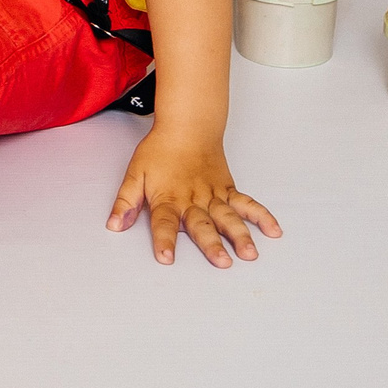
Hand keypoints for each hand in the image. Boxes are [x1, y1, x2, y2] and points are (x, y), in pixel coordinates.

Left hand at [107, 126, 279, 266]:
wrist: (187, 126)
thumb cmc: (160, 150)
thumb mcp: (135, 173)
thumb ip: (126, 201)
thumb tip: (113, 225)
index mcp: (168, 198)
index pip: (164, 223)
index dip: (165, 240)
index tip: (167, 258)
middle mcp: (192, 200)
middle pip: (202, 224)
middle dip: (212, 244)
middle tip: (222, 262)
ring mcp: (213, 195)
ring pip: (228, 216)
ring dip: (240, 235)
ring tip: (250, 253)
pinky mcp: (228, 189)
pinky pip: (246, 203)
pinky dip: (261, 216)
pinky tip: (273, 231)